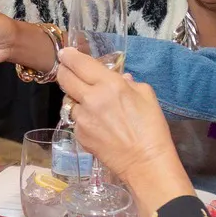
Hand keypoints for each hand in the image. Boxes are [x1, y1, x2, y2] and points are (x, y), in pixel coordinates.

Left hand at [53, 48, 192, 216]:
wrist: (145, 163)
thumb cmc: (151, 128)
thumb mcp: (147, 95)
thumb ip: (129, 82)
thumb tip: (118, 78)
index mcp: (109, 84)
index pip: (79, 63)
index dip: (69, 55)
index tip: (66, 53)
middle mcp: (91, 99)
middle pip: (64, 78)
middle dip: (64, 71)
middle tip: (68, 70)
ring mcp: (82, 118)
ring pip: (68, 100)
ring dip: (75, 98)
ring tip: (91, 104)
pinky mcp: (79, 135)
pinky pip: (75, 120)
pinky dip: (82, 118)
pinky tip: (97, 124)